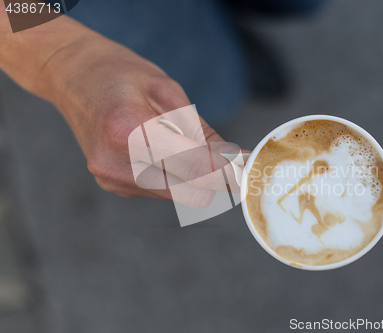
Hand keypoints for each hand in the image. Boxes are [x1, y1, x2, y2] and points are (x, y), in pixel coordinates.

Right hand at [45, 35, 242, 206]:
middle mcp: (115, 163)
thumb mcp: (167, 90)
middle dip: (213, 174)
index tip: (249, 170)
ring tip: (177, 139)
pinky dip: (171, 173)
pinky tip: (158, 148)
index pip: (194, 166)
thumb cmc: (119, 74)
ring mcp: (110, 179)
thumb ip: (201, 132)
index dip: (227, 171)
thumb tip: (234, 160)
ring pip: (177, 192)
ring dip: (190, 173)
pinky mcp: (111, 185)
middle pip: (189, 189)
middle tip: (225, 154)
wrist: (72, 76)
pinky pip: (159, 189)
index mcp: (128, 131)